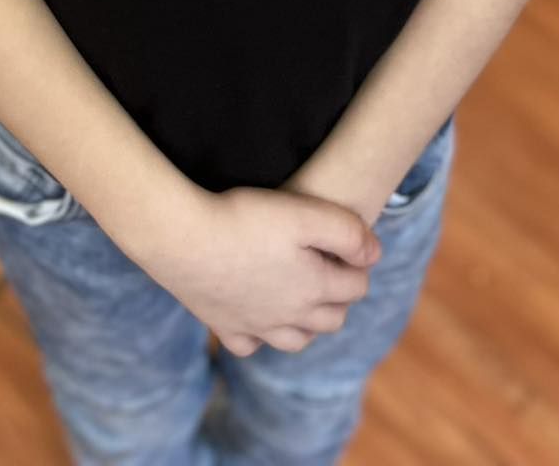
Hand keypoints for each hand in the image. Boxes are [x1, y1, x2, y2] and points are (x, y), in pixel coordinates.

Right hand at [132, 183, 382, 358]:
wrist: (184, 239)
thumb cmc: (246, 220)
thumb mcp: (305, 213)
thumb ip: (348, 232)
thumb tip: (375, 255)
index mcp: (314, 288)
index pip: (356, 286)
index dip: (358, 263)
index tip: (350, 246)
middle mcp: (291, 317)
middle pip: (332, 318)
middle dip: (339, 296)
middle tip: (330, 267)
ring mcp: (257, 326)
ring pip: (297, 339)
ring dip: (308, 322)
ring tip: (303, 296)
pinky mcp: (224, 326)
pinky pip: (252, 345)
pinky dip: (262, 336)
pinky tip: (258, 316)